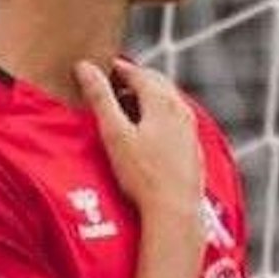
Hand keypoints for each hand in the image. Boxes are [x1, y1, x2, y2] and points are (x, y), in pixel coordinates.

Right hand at [76, 58, 203, 227]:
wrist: (175, 210)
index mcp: (162, 101)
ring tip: (126, 107)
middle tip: (111, 84)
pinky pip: (176, 120)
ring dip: (147, 97)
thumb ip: (100, 98)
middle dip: (134, 80)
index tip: (100, 68)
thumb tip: (85, 67)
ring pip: (169, 101)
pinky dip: (160, 115)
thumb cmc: (143, 175)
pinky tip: (148, 131)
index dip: (117, 68)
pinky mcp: (193, 148)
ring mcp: (191, 129)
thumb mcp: (115, 134)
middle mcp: (181, 110)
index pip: (138, 73)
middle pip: (156, 83)